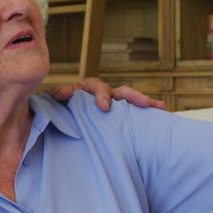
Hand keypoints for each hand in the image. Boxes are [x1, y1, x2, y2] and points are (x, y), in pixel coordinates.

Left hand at [47, 77, 165, 111]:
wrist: (56, 126)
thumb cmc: (55, 112)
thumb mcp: (53, 103)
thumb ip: (56, 96)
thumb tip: (66, 92)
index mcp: (86, 90)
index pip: (97, 86)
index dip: (102, 95)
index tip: (105, 107)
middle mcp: (102, 96)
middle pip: (120, 92)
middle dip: (133, 96)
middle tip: (144, 102)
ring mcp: (112, 107)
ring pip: (129, 102)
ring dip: (144, 102)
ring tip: (159, 107)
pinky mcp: (116, 120)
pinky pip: (131, 117)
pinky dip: (144, 116)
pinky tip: (159, 117)